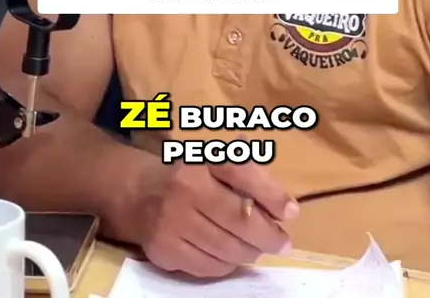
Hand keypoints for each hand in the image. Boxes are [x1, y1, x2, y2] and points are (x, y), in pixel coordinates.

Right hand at [130, 158, 298, 277]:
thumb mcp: (215, 162)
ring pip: (226, 249)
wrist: (137, 193)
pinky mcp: (164, 252)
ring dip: (249, 252)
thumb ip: (251, 177)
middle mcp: (183, 192)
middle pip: (239, 220)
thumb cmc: (188, 174)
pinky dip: (227, 265)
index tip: (291, 212)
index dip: (271, 194)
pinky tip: (232, 255)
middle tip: (282, 243)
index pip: (241, 174)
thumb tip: (288, 210)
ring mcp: (171, 225)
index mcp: (199, 163)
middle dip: (267, 235)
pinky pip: (207, 268)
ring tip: (257, 248)